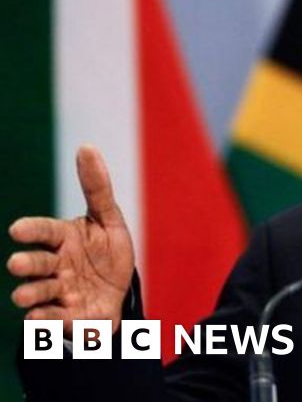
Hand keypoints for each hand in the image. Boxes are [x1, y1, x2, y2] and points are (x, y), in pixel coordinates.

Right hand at [7, 146, 135, 332]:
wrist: (118, 296)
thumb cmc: (108, 254)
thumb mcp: (110, 221)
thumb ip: (97, 188)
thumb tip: (86, 147)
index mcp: (63, 239)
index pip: (45, 231)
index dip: (32, 230)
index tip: (18, 229)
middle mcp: (55, 265)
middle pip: (37, 263)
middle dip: (27, 264)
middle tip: (17, 264)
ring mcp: (56, 292)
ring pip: (36, 292)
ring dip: (30, 293)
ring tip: (23, 295)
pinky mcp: (62, 317)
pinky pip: (48, 319)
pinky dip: (44, 320)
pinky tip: (40, 317)